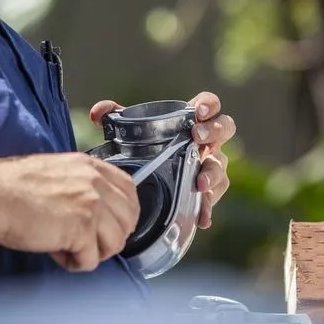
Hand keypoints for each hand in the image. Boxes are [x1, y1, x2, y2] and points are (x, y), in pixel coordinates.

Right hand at [0, 153, 140, 271]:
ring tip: (69, 248)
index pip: (130, 189)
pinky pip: (92, 259)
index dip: (126, 213)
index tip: (115, 226)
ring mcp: (91, 204)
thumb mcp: (58, 172)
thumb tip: (97, 209)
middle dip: (112, 237)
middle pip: (128, 219)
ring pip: (116, 242)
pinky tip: (57, 253)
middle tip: (89, 243)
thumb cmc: (14, 187)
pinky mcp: (82, 228)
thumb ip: (82, 184)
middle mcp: (95, 182)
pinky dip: (75, 263)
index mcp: (90, 167)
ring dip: (94, 252)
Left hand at [89, 91, 234, 229]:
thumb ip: (113, 117)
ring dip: (213, 173)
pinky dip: (208, 208)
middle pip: (225, 129)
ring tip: (198, 183)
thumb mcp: (128, 131)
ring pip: (221, 167)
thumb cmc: (146, 148)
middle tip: (196, 137)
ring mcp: (209, 167)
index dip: (208, 105)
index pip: (209, 105)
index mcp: (192, 122)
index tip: (198, 111)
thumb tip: (97, 114)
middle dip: (214, 131)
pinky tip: (202, 218)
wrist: (148, 182)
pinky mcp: (206, 193)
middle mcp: (206, 143)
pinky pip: (213, 199)